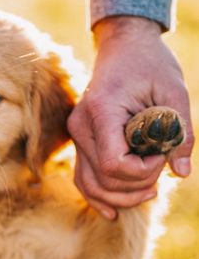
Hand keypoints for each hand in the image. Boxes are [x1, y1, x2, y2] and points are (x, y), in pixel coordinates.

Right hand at [67, 16, 193, 218]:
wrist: (124, 46)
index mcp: (102, 110)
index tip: (162, 155)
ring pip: (90, 185)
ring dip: (121, 197)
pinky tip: (114, 212)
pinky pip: (83, 178)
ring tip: (151, 191)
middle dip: (138, 186)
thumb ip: (180, 131)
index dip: (142, 172)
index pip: (113, 163)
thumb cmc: (151, 64)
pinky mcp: (81, 141)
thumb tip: (181, 172)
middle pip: (103, 179)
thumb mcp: (175, 91)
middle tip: (163, 168)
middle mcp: (81, 126)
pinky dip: (98, 198)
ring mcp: (77, 135)